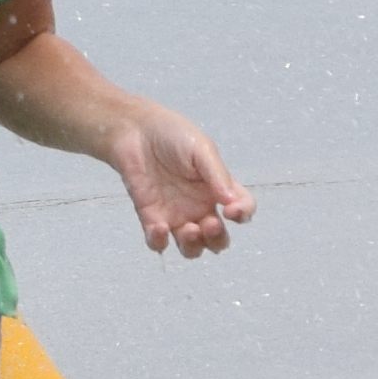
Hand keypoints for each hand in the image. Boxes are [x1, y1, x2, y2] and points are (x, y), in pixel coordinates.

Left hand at [110, 110, 256, 259]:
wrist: (134, 130)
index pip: (241, 209)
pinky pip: (158, 243)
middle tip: (209, 225)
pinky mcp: (150, 218)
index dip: (242, 214)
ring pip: (190, 248)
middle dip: (217, 239)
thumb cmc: (172, 134)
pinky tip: (160, 227)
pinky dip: (160, 242)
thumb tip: (232, 202)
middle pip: (216, 239)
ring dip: (193, 246)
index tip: (231, 210)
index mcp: (217, 189)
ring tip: (189, 230)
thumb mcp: (202, 150)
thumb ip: (218, 175)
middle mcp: (200, 207)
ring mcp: (175, 215)